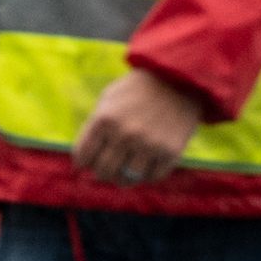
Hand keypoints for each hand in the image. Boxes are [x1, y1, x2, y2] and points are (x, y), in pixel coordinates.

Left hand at [71, 67, 205, 185]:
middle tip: (103, 171)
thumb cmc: (137, 91)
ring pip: (127, 179)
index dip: (82, 163)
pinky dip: (145, 176)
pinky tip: (142, 169)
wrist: (178, 81)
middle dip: (100, 173)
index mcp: (104, 120)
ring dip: (122, 179)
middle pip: (103, 171)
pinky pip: (152, 177)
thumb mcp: (107, 100)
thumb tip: (82, 158)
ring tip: (122, 174)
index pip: (83, 156)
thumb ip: (94, 126)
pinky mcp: (170, 152)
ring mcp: (148, 145)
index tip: (85, 164)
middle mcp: (125, 134)